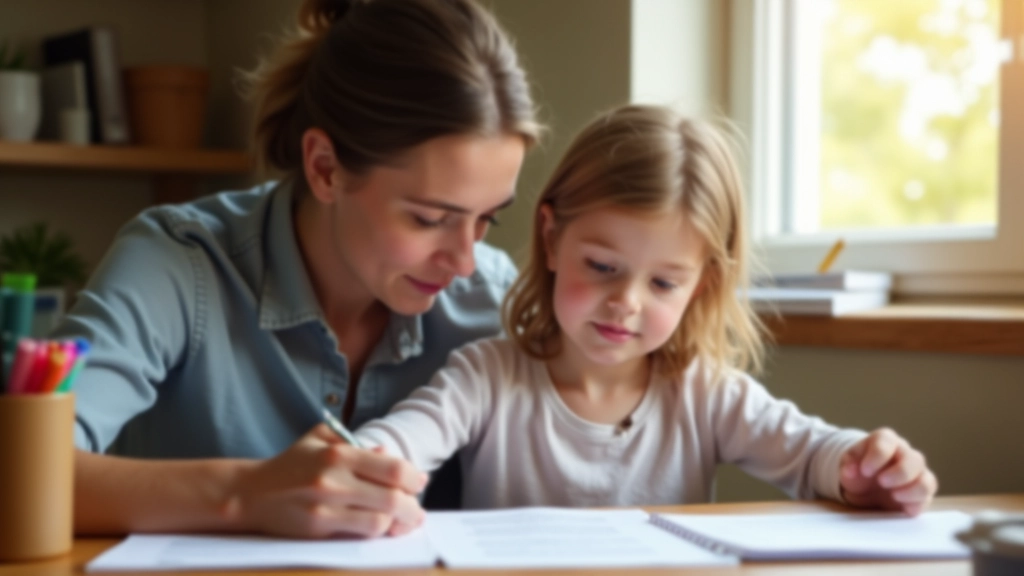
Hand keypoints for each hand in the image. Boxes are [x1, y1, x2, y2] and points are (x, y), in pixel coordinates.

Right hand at [223, 424, 427, 537]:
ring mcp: (326, 506)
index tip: (418, 482)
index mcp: (339, 452)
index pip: (393, 467)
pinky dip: (377, 531)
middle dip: (413, 505)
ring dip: (400, 523)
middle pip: (393, 496)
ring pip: (381, 519)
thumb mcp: (320, 439)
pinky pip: (360, 533)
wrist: (250, 492)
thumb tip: (386, 454)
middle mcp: (334, 478)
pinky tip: (381, 528)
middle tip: (416, 508)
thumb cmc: (290, 464)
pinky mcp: (318, 527)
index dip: (413, 477)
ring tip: (405, 521)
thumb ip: (355, 443)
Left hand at [839, 428, 937, 515]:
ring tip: (894, 496)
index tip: (865, 471)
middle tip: (882, 482)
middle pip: (914, 459)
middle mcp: (905, 454)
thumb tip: (851, 471)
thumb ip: (848, 465)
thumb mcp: (848, 464)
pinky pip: (927, 498)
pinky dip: (918, 504)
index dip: (877, 455)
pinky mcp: (921, 492)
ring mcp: (917, 473)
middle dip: (900, 473)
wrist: (865, 484)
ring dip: (912, 490)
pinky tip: (904, 508)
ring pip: (927, 479)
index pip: (886, 440)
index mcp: (885, 440)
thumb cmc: (858, 468)